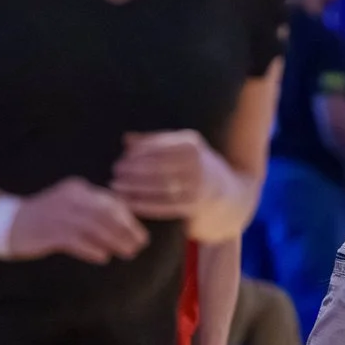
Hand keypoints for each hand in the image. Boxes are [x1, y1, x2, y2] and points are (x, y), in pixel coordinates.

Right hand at [5, 178, 149, 264]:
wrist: (9, 222)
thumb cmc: (46, 218)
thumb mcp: (71, 207)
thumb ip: (94, 211)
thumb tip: (125, 225)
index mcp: (78, 189)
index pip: (110, 201)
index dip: (128, 218)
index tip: (140, 233)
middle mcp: (70, 198)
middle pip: (105, 213)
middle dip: (126, 230)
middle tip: (140, 245)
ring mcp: (58, 213)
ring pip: (93, 227)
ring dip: (114, 241)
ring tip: (128, 253)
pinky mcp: (48, 231)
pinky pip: (75, 240)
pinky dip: (91, 249)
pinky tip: (103, 257)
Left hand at [113, 131, 237, 220]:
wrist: (229, 196)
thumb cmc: (197, 168)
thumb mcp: (183, 150)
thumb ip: (155, 143)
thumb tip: (126, 139)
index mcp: (192, 143)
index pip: (159, 145)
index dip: (137, 152)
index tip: (121, 157)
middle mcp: (197, 162)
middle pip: (157, 165)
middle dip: (132, 169)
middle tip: (115, 172)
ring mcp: (197, 184)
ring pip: (159, 186)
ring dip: (134, 187)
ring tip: (116, 187)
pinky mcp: (194, 205)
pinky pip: (164, 205)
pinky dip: (143, 204)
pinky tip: (128, 203)